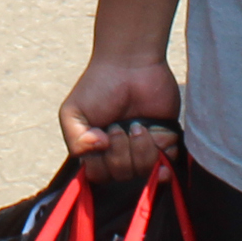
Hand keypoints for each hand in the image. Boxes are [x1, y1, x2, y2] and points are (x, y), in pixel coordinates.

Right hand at [60, 56, 182, 187]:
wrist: (130, 63)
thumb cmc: (98, 85)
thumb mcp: (72, 112)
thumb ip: (75, 141)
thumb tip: (100, 151)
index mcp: (97, 152)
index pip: (100, 177)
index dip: (104, 164)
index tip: (105, 137)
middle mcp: (121, 154)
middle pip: (124, 176)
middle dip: (122, 152)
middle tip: (120, 125)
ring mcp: (144, 148)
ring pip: (146, 170)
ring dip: (142, 148)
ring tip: (138, 125)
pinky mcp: (166, 140)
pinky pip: (169, 160)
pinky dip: (164, 146)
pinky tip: (156, 130)